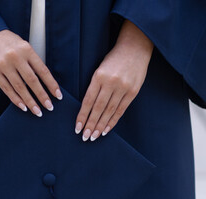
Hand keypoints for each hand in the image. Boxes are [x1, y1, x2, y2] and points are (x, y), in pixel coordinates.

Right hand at [0, 29, 62, 116]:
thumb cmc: (8, 43)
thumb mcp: (23, 46)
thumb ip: (32, 62)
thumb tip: (44, 83)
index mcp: (26, 49)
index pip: (42, 70)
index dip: (51, 85)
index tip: (58, 96)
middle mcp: (15, 56)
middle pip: (32, 81)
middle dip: (42, 96)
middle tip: (49, 107)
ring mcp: (3, 64)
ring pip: (19, 87)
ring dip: (30, 101)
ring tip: (37, 111)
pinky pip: (6, 89)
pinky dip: (16, 99)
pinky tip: (23, 106)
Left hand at [75, 19, 153, 140]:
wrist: (135, 47)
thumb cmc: (113, 59)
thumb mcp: (99, 69)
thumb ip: (94, 86)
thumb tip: (87, 107)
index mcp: (99, 76)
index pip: (88, 100)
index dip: (82, 115)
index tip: (77, 127)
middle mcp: (111, 83)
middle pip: (98, 108)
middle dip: (91, 124)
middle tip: (85, 136)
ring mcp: (123, 87)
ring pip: (110, 111)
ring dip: (101, 125)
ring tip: (94, 136)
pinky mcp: (133, 91)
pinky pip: (121, 109)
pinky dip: (113, 120)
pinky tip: (107, 129)